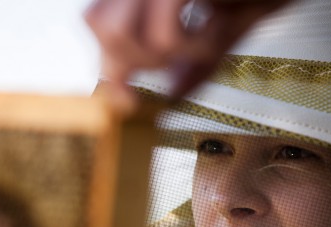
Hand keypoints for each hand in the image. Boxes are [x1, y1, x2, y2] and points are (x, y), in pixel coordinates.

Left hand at [84, 0, 290, 111]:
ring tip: (197, 47)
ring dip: (157, 56)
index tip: (125, 98)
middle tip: (175, 63)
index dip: (108, 65)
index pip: (98, 23)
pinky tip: (211, 40)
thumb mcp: (232, 24)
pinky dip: (187, 50)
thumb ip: (198, 60)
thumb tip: (170, 95)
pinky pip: (163, 35)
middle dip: (133, 64)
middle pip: (100, 30)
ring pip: (119, 34)